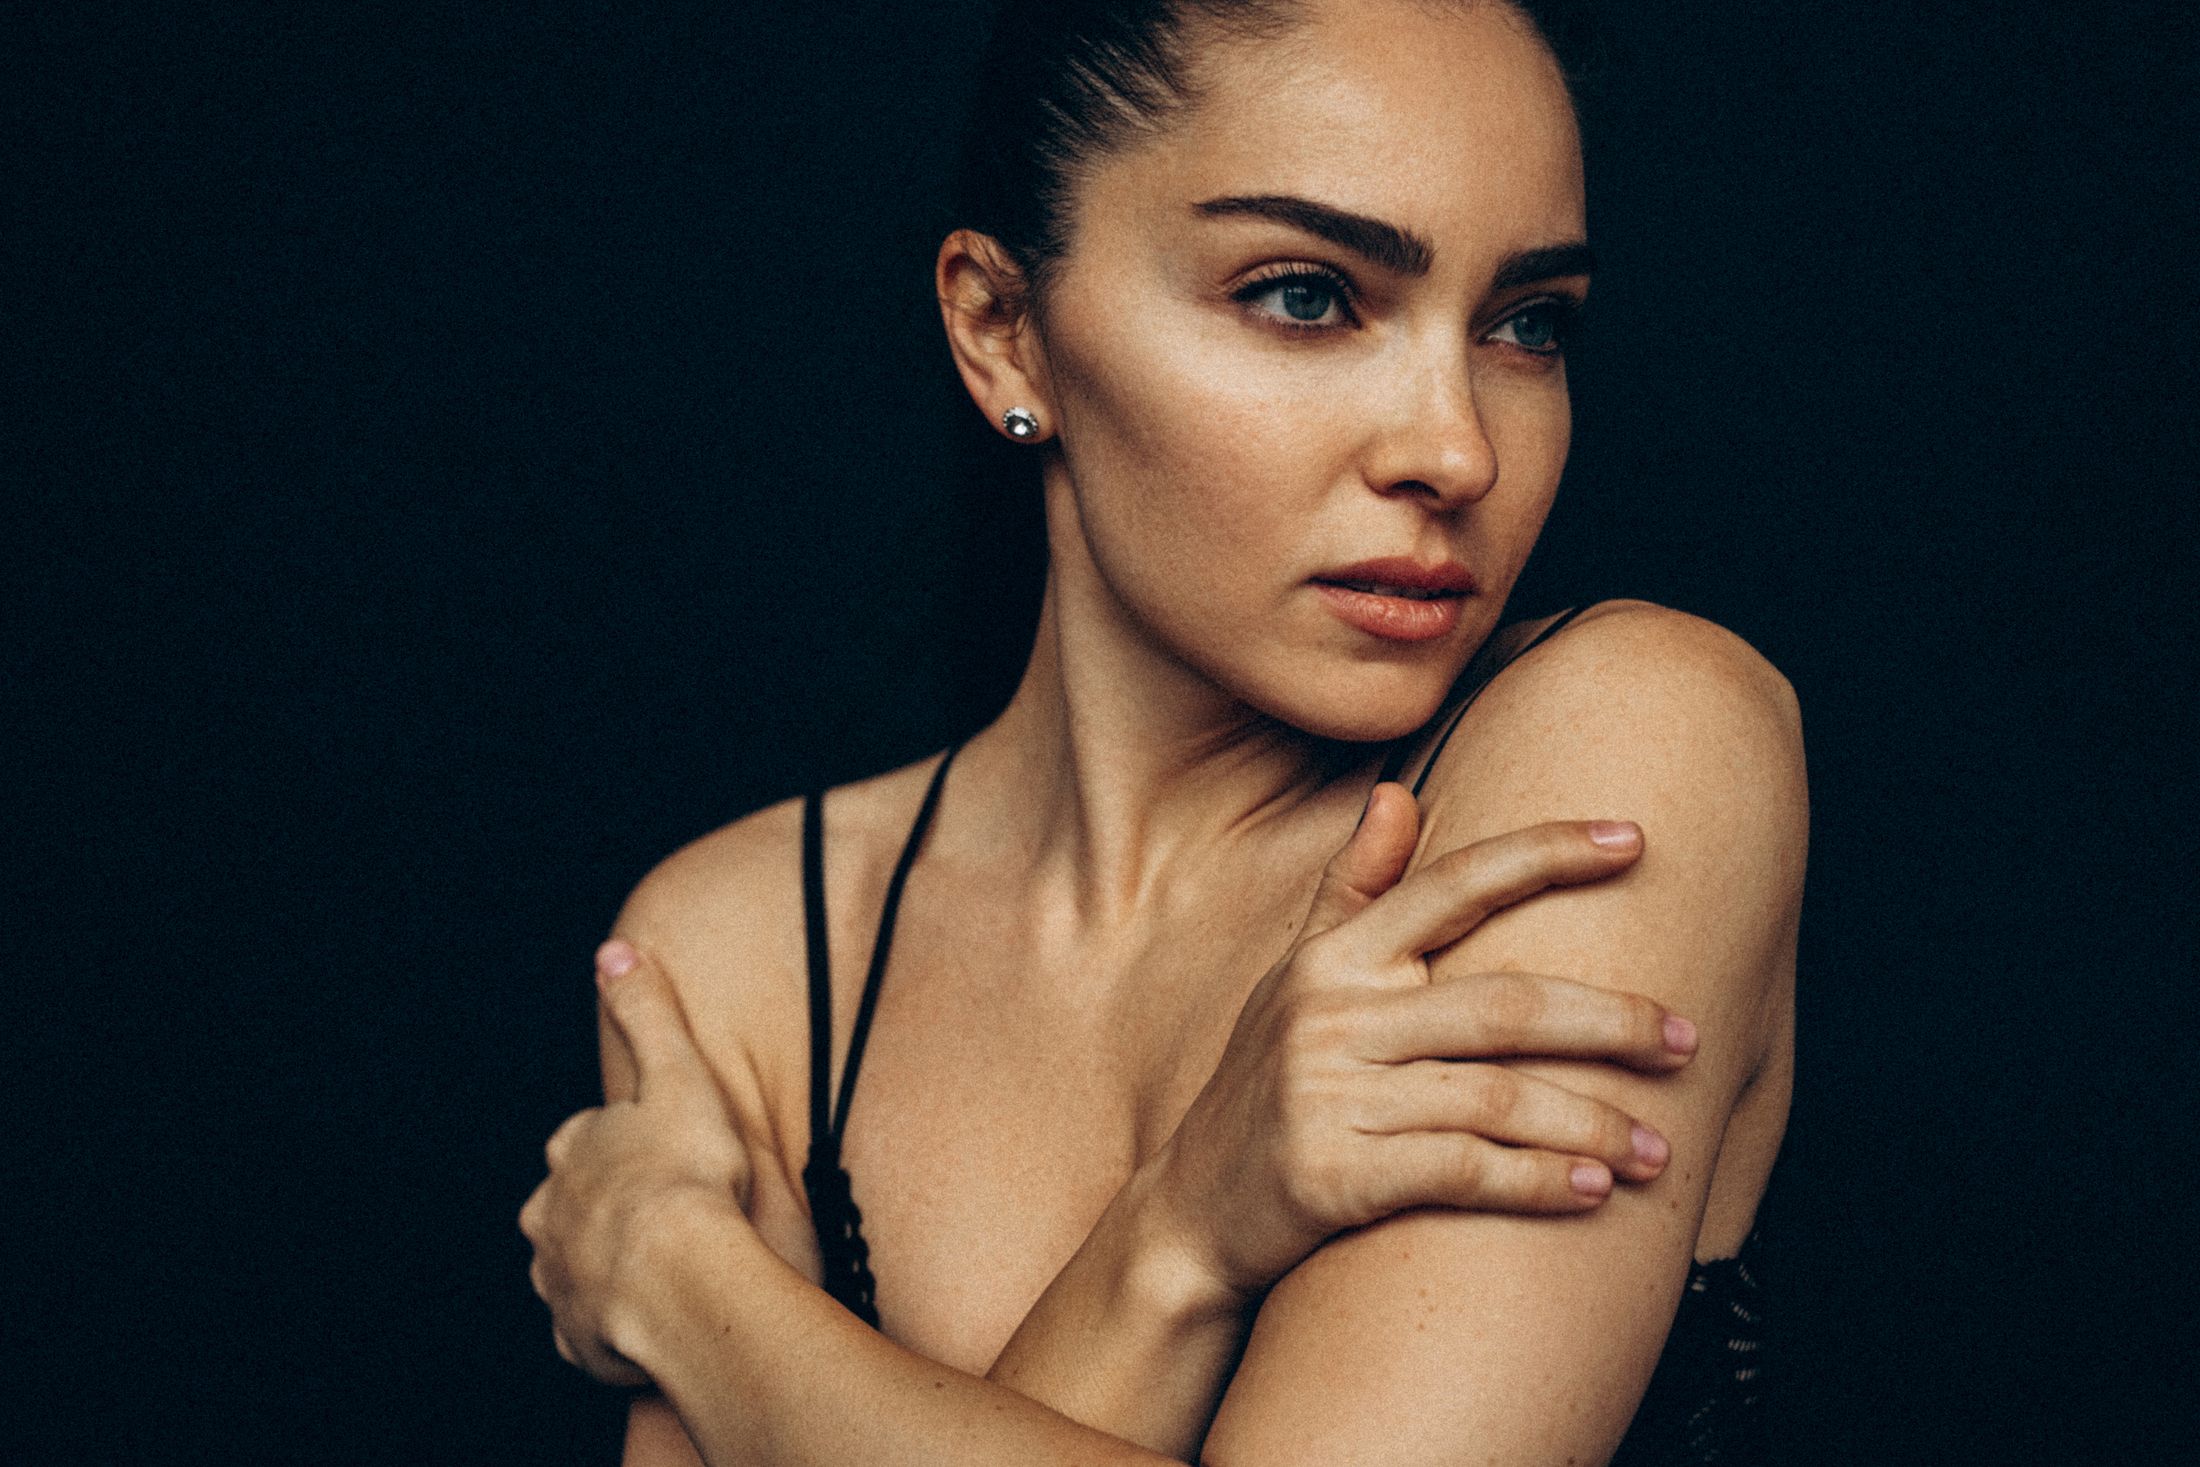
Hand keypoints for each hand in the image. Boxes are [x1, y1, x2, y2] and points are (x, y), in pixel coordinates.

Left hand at [519, 941, 754, 1384]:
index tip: (660, 1151)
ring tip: (661, 1271)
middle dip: (604, 1207)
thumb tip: (614, 950)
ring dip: (607, 1265)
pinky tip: (649, 1320)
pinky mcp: (574, 1335)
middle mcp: (549, 1214)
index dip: (624, 1142)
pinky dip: (612, 1323)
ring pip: (574, 1265)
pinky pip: (588, 1327)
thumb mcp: (677, 1074)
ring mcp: (557, 1278)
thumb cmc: (685, 1172)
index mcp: (573, 1149)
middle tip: (663, 1213)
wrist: (676, 1278)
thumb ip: (647, 1012)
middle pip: (570, 1203)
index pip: (585, 1136)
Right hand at [1146, 783, 1698, 1306]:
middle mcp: (1328, 1016)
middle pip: (1501, 1005)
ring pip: (1495, 1098)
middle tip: (1688, 1038)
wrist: (1193, 1212)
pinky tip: (1593, 1192)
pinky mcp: (1333, 1176)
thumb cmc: (1266, 1087)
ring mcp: (1328, 1096)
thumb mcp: (1295, 980)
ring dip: (1591, 1123)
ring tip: (1661, 1150)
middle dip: (1610, 1020)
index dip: (1545, 854)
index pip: (1453, 886)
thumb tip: (1397, 793)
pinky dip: (1536, 1182)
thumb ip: (1352, 891)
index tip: (1635, 840)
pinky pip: (1462, 1172)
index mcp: (1332, 957)